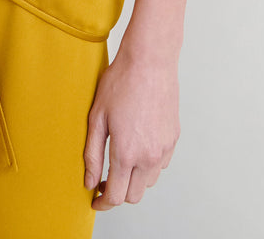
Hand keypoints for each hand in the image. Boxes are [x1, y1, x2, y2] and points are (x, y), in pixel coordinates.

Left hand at [82, 50, 179, 209]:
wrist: (149, 60)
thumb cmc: (121, 82)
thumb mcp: (97, 117)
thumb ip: (92, 154)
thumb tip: (89, 181)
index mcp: (126, 152)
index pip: (116, 196)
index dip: (103, 202)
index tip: (96, 199)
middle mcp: (149, 156)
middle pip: (134, 195)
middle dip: (118, 192)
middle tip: (105, 179)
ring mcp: (164, 148)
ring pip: (149, 181)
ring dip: (134, 178)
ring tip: (121, 158)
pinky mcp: (173, 138)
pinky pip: (161, 163)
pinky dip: (149, 163)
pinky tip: (138, 144)